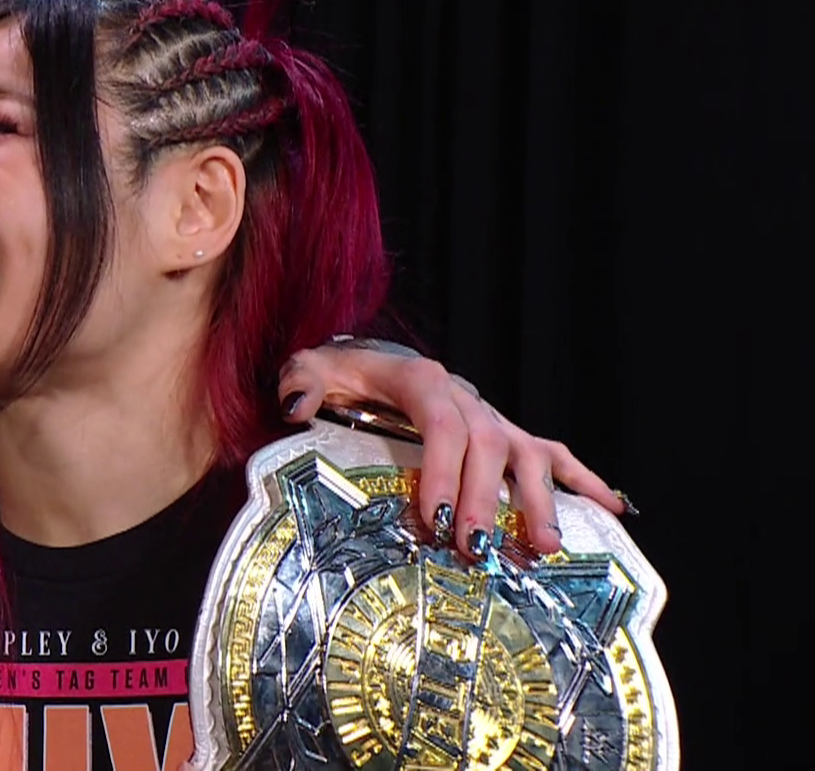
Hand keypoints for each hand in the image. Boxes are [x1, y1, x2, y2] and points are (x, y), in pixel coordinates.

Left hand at [278, 342, 625, 556]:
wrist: (374, 362)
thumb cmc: (345, 375)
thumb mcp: (314, 369)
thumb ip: (302, 382)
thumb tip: (296, 405)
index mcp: (421, 380)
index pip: (439, 422)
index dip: (440, 468)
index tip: (432, 518)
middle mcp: (466, 397)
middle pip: (486, 445)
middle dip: (483, 499)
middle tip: (475, 547)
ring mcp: (493, 416)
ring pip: (526, 453)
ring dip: (537, 500)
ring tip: (545, 546)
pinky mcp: (508, 433)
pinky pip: (552, 453)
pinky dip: (583, 479)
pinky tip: (613, 508)